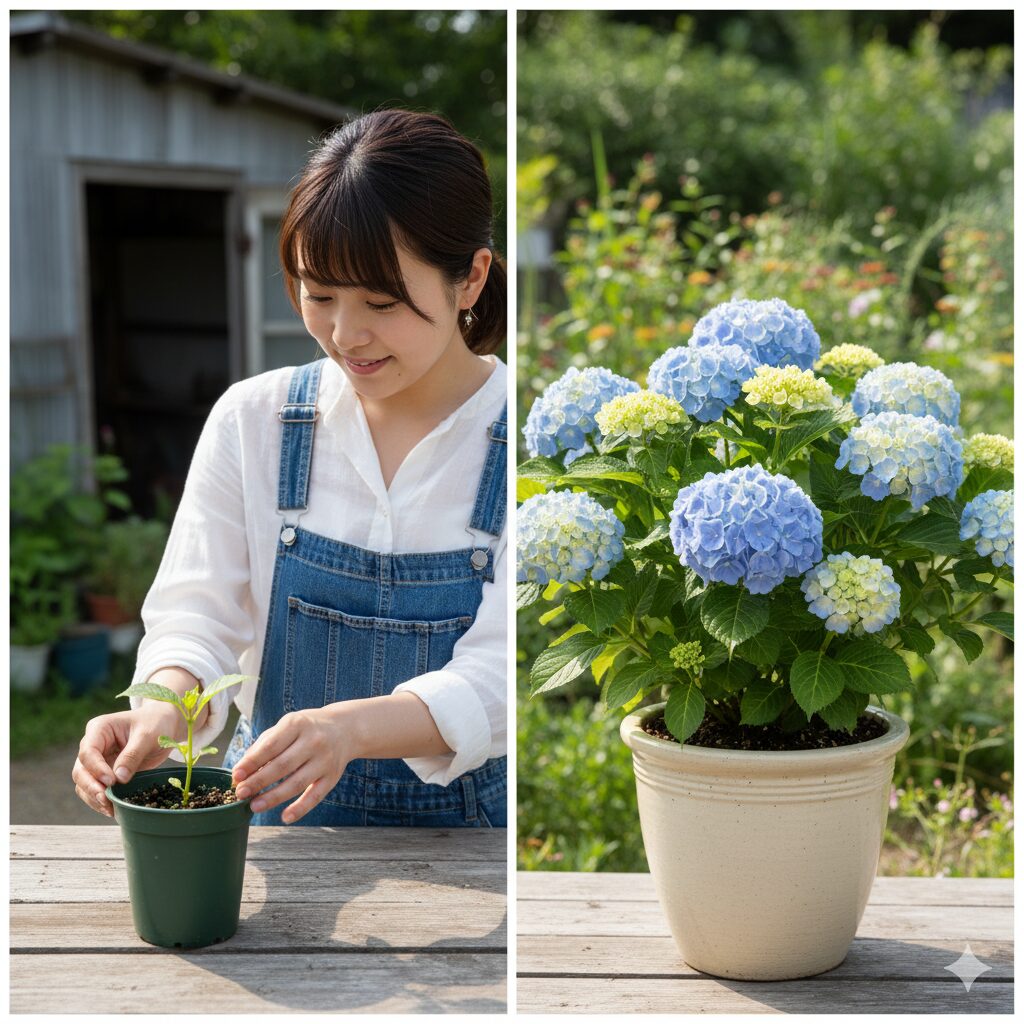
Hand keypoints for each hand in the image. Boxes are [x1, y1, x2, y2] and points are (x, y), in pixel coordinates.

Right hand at [71, 706, 178, 817]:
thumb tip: (118, 779)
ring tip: (110, 809)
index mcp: (99, 729)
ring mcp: (97, 760)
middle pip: (81, 770)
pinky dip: (100, 800)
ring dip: (94, 798)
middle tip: (106, 800)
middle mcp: (93, 744)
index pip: (88, 752)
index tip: (112, 782)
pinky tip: (113, 809)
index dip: (97, 769)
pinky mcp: (105, 773)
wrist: (164, 725)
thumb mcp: (148, 736)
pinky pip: (95, 789)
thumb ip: (132, 755)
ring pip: (84, 783)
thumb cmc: (156, 724)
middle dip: (91, 787)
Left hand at [231, 708, 350, 823]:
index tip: (236, 775)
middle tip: (240, 793)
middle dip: (259, 781)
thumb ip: (264, 745)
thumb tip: (241, 772)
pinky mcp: (332, 777)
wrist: (345, 729)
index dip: (252, 762)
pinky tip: (285, 817)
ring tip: (254, 806)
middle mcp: (314, 741)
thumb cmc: (306, 729)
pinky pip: (315, 796)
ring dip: (274, 797)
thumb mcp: (287, 726)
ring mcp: (325, 760)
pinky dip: (300, 808)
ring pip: (297, 783)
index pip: (271, 746)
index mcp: (297, 724)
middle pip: (283, 765)